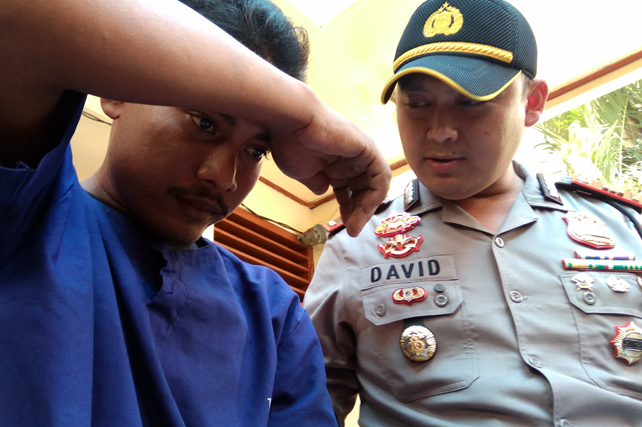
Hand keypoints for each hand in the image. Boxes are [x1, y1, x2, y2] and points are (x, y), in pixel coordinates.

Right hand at [270, 104, 390, 236]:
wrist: (291, 124)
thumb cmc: (291, 144)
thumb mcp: (304, 173)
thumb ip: (317, 183)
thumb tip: (323, 190)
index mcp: (337, 163)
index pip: (350, 190)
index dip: (348, 209)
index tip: (343, 225)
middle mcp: (351, 159)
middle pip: (363, 190)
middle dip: (358, 212)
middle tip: (351, 229)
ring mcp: (361, 154)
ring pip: (374, 186)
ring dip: (366, 208)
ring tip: (355, 224)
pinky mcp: (368, 149)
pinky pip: (379, 176)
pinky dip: (374, 195)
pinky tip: (362, 209)